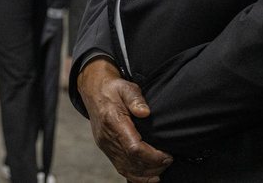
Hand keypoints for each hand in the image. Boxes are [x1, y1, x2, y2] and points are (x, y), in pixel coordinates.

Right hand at [78, 58, 172, 182]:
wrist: (93, 92)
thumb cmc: (113, 89)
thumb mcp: (126, 87)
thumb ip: (135, 99)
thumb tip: (145, 112)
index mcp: (113, 122)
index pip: (134, 148)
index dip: (153, 156)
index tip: (167, 155)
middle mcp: (107, 137)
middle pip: (132, 162)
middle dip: (154, 165)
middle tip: (169, 159)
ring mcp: (105, 145)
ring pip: (127, 168)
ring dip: (147, 173)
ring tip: (162, 167)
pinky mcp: (106, 149)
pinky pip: (121, 168)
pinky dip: (136, 176)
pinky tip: (149, 176)